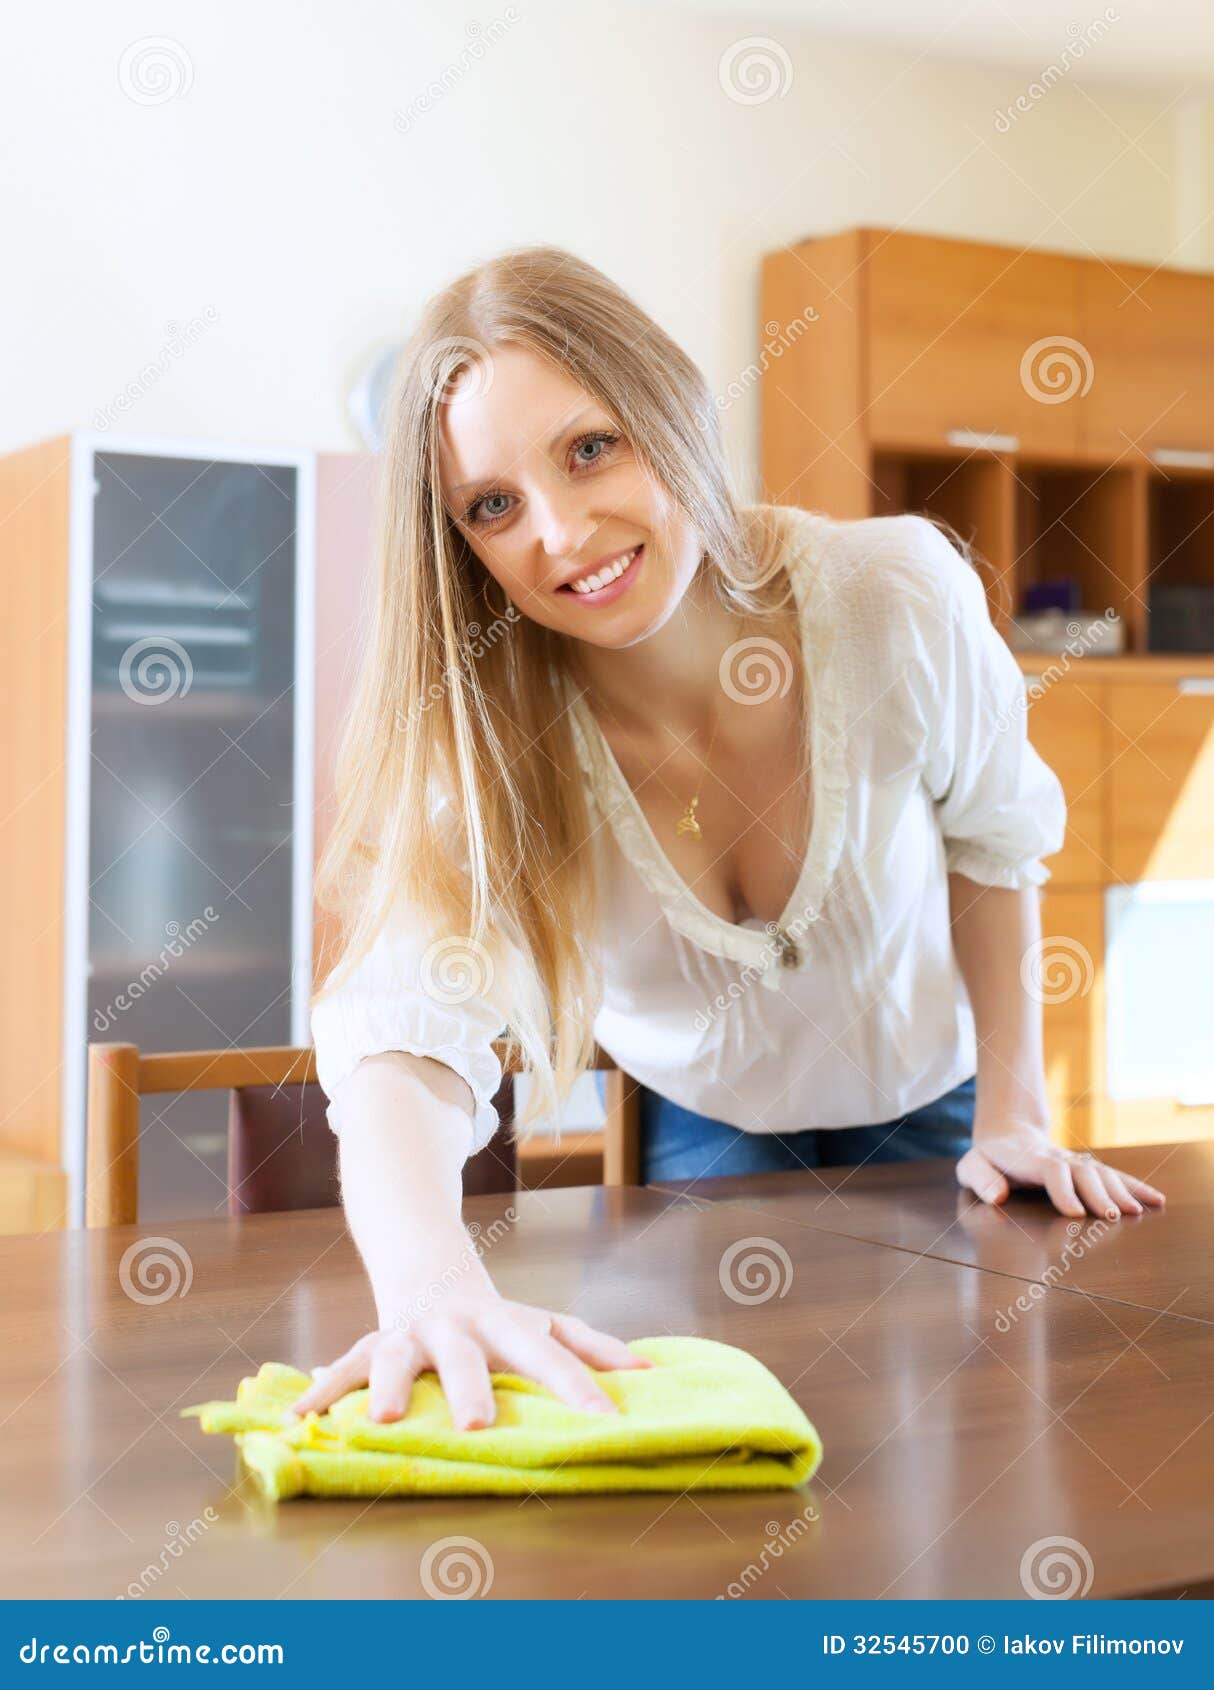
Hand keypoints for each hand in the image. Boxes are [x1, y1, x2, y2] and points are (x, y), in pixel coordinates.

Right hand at [286, 1293, 654, 1429]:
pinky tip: (300, 1420)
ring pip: (399, 1358)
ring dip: (392, 1386)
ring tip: (388, 1419)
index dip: (577, 1387)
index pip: (549, 1355)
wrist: (427, 1269)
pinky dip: (321, 1393)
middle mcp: (458, 1328)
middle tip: (476, 1426)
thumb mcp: (543, 1323)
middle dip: (470, 1389)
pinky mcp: (374, 1344)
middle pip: (467, 1357)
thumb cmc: (496, 1318)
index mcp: (506, 1324)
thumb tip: (650, 1370)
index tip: (605, 1421)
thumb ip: (592, 1348)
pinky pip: (345, 1368)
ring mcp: (412, 1335)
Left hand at [956, 1122, 1165, 1218]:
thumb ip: (981, 1178)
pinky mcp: (1088, 1170)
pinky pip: (1115, 1176)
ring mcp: (1077, 1164)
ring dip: (1122, 1192)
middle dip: (1099, 1193)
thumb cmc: (989, 1159)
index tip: (1074, 1212)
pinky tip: (1157, 1201)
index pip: (1052, 1170)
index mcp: (1031, 1160)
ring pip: (1104, 1173)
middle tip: (1111, 1216)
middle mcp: (1059, 1159)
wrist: (1007, 1138)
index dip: (1064, 1190)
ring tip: (1137, 1212)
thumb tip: (999, 1195)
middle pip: (1084, 1172)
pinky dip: (1136, 1187)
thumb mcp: (971, 1166)